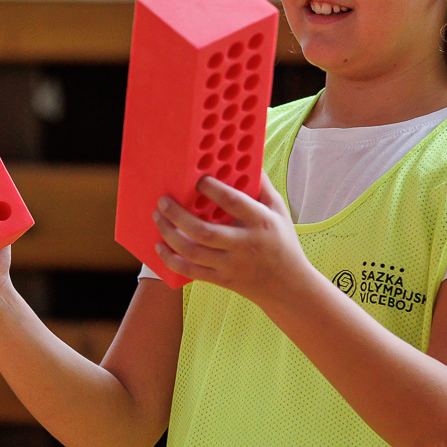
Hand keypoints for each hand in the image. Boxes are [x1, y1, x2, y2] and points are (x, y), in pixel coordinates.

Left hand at [153, 170, 310, 305]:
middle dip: (177, 215)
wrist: (288, 285)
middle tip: (163, 201)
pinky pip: (190, 272)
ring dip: (169, 234)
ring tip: (158, 217)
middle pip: (203, 231)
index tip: (197, 179)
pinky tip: (160, 246)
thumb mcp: (279, 211)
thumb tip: (248, 161)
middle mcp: (244, 244)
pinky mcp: (221, 280)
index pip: (233, 202)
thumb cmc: (283, 242)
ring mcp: (231, 264)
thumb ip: (263, 186)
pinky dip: (171, 260)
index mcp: (260, 222)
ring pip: (192, 251)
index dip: (212, 189)